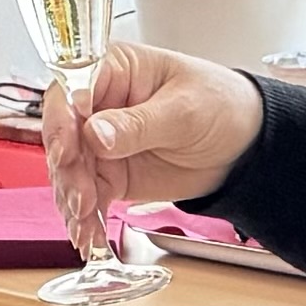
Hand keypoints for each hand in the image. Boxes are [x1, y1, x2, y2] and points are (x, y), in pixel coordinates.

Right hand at [45, 41, 260, 260]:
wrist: (244, 145)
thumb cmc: (220, 105)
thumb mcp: (183, 110)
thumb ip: (138, 124)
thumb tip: (96, 134)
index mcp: (113, 70)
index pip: (71, 91)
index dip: (62, 122)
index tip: (67, 152)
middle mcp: (98, 104)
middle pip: (64, 136)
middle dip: (68, 172)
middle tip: (81, 199)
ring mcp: (101, 142)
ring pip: (71, 171)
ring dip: (73, 200)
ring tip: (85, 226)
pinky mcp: (110, 174)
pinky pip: (88, 196)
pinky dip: (86, 218)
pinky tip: (88, 235)